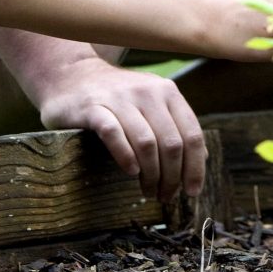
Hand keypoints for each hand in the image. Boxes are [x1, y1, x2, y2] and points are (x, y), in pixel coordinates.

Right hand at [33, 55, 209, 201]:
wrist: (71, 75)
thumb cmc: (116, 98)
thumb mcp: (151, 105)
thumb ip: (175, 126)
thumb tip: (201, 158)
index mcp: (167, 92)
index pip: (192, 134)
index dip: (195, 168)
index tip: (192, 191)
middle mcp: (147, 92)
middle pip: (171, 144)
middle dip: (172, 177)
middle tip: (164, 197)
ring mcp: (119, 98)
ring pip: (146, 142)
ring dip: (151, 174)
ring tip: (147, 191)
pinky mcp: (92, 107)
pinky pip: (114, 134)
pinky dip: (125, 156)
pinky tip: (130, 171)